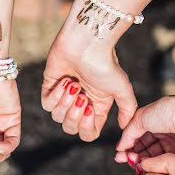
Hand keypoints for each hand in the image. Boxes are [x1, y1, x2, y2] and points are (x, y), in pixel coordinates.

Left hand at [41, 22, 136, 141]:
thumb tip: (125, 127)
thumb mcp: (122, 88)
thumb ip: (127, 109)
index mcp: (97, 106)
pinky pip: (46, 104)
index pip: (88, 132)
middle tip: (81, 97)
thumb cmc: (105, 63)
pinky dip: (54, 96)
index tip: (90, 111)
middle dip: (74, 116)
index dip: (86, 128)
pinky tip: (64, 81)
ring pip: (57, 117)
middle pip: (71, 128)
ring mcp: (65, 94)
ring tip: (74, 85)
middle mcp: (81, 102)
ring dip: (64, 103)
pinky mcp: (51, 85)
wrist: (88, 42)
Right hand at [114, 86, 174, 165]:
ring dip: (143, 164)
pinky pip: (168, 167)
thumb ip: (129, 133)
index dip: (128, 148)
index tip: (119, 156)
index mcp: (155, 124)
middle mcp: (165, 136)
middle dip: (134, 157)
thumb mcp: (142, 117)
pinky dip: (156, 170)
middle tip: (127, 161)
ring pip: (155, 161)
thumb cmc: (169, 111)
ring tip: (135, 164)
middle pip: (145, 152)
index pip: (138, 140)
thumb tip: (120, 147)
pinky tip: (147, 169)